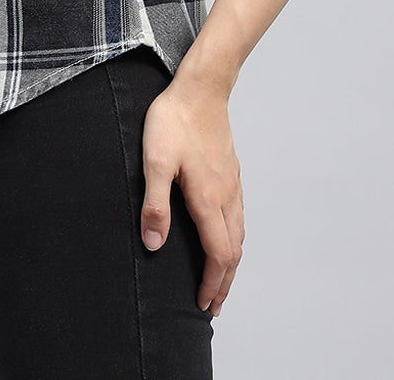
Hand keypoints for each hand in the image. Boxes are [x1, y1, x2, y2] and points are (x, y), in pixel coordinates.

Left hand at [140, 77, 244, 316]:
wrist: (201, 88)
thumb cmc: (174, 121)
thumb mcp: (155, 161)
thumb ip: (155, 204)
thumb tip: (154, 244)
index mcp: (208, 199)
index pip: (218, 255)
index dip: (212, 283)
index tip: (204, 304)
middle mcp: (226, 196)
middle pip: (233, 251)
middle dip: (223, 281)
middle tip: (213, 304)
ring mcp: (232, 183)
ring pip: (239, 234)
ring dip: (230, 262)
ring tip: (219, 278)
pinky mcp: (231, 171)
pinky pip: (239, 216)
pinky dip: (234, 238)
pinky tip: (224, 235)